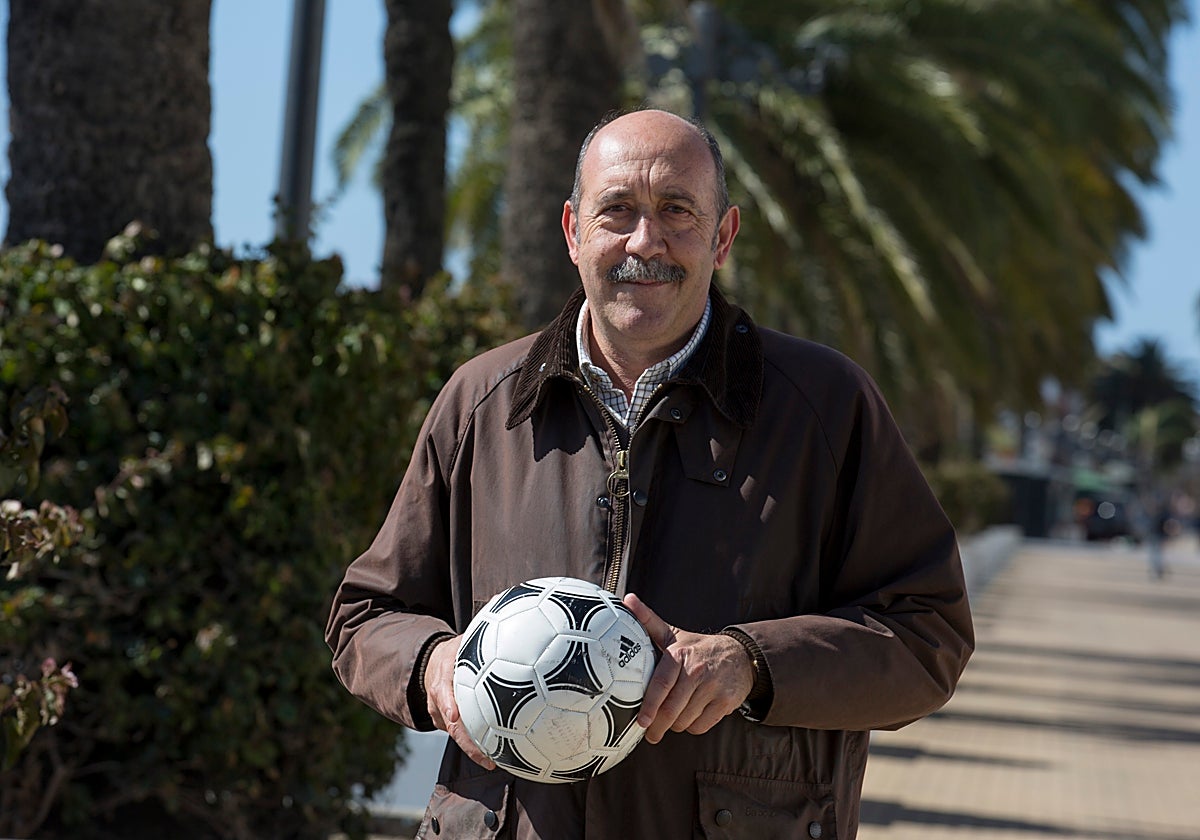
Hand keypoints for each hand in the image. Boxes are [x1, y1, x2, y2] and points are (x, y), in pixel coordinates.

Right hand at [424, 635, 496, 769]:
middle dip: (467, 743)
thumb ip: (480, 638)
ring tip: (493, 763)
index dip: (448, 704)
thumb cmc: (454, 651)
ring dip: (473, 749)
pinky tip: (496, 753)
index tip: (456, 715)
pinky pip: (461, 734)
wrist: (431, 664)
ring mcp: (440, 713)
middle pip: (451, 724)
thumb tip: (513, 627)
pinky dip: (475, 744)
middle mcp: (438, 698)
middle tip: (487, 758)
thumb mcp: (463, 641)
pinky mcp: (445, 722)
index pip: (443, 692)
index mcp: (442, 677)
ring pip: (456, 734)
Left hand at [623, 593, 754, 743]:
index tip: (641, 721)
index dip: (650, 705)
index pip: (662, 684)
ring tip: (671, 719)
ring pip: (685, 720)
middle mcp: (698, 671)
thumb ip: (649, 621)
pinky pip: (700, 726)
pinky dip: (691, 727)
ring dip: (675, 725)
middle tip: (649, 733)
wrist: (740, 656)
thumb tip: (628, 600)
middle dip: (658, 725)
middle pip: (672, 708)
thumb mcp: (674, 634)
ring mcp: (714, 688)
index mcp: (680, 655)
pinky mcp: (725, 703)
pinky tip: (689, 717)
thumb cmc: (698, 648)